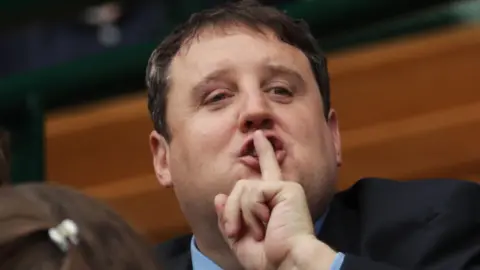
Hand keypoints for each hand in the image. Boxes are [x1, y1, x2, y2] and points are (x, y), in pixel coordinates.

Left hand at [214, 130, 334, 269]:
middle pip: (239, 187)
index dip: (263, 152)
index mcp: (271, 201)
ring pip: (242, 188)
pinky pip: (252, 192)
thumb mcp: (240, 239)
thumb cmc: (268, 258)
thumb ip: (228, 218)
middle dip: (231, 211)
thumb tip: (219, 196)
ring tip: (258, 232)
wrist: (286, 263)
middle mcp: (279, 190)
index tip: (258, 135)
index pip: (265, 172)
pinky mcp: (286, 188)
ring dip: (241, 214)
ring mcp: (283, 188)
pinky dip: (252, 212)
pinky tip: (266, 223)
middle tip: (236, 232)